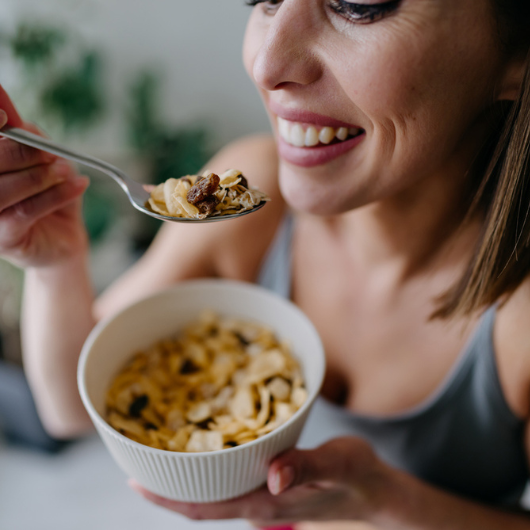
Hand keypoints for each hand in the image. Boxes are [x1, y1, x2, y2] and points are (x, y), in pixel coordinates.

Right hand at [0, 86, 89, 267]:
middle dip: (21, 151)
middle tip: (51, 151)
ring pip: (2, 189)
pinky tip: (79, 185)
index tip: (4, 113)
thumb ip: (26, 137)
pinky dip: (57, 195)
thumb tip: (9, 109)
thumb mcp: (43, 160)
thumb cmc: (50, 196)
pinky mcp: (3, 239)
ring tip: (65, 171)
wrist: (63, 240)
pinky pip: (26, 211)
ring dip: (39, 176)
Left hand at [129, 437, 387, 526]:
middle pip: (199, 503)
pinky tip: (202, 449)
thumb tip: (273, 477)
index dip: (168, 498)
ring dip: (183, 477)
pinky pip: (228, 482)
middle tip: (134, 456)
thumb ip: (308, 467)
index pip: (205, 508)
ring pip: (211, 492)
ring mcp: (262, 496)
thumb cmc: (357, 475)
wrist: (373, 489)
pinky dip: (207, 469)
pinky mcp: (268, 485)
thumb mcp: (339, 464)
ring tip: (158, 450)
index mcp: (266, 503)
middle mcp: (257, 503)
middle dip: (165, 486)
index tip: (135, 480)